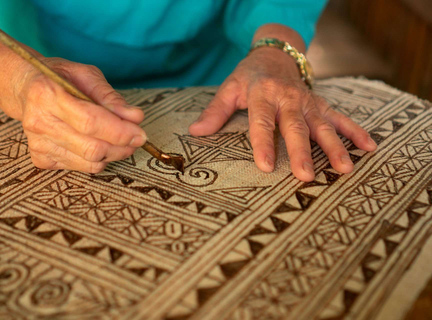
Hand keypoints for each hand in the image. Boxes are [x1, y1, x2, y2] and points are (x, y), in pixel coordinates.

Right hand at [14, 58, 146, 172]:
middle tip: (136, 139)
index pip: (90, 122)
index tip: (141, 133)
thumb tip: (135, 117)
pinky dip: (97, 159)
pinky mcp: (41, 159)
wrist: (24, 89)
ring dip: (113, 154)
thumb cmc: (59, 78)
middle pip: (91, 147)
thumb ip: (111, 97)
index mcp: (47, 94)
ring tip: (121, 141)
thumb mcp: (86, 75)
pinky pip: (80, 167)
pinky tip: (98, 143)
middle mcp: (39, 122)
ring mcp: (38, 144)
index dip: (120, 131)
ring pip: (88, 162)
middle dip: (122, 147)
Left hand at [189, 38, 376, 181]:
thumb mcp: (229, 88)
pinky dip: (355, 131)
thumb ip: (215, 111)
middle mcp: (288, 98)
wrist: (275, 54)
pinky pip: (340, 117)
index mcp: (262, 94)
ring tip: (345, 168)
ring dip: (335, 146)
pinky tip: (368, 147)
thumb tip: (196, 131)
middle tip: (307, 176)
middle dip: (302, 151)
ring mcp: (307, 101)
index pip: (262, 122)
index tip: (267, 167)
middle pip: (295, 127)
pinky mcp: (320, 104)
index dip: (263, 144)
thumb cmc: (248, 76)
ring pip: (322, 124)